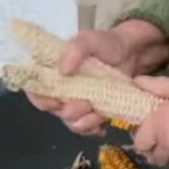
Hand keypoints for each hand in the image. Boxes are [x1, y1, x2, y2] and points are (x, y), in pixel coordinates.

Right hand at [26, 19, 168, 135]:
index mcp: (53, 71)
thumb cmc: (107, 44)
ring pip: (70, 122)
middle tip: (86, 103)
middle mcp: (61, 89)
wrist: (132, 53)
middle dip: (68, 110)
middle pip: (53, 110)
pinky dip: (94, 129)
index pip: (35, 91)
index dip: (41, 100)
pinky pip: (87, 129)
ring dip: (83, 121)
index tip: (56, 101)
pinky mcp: (92, 113)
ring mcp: (76, 103)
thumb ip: (75, 49)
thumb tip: (62, 70)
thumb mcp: (90, 39)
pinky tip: (103, 123)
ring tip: (99, 110)